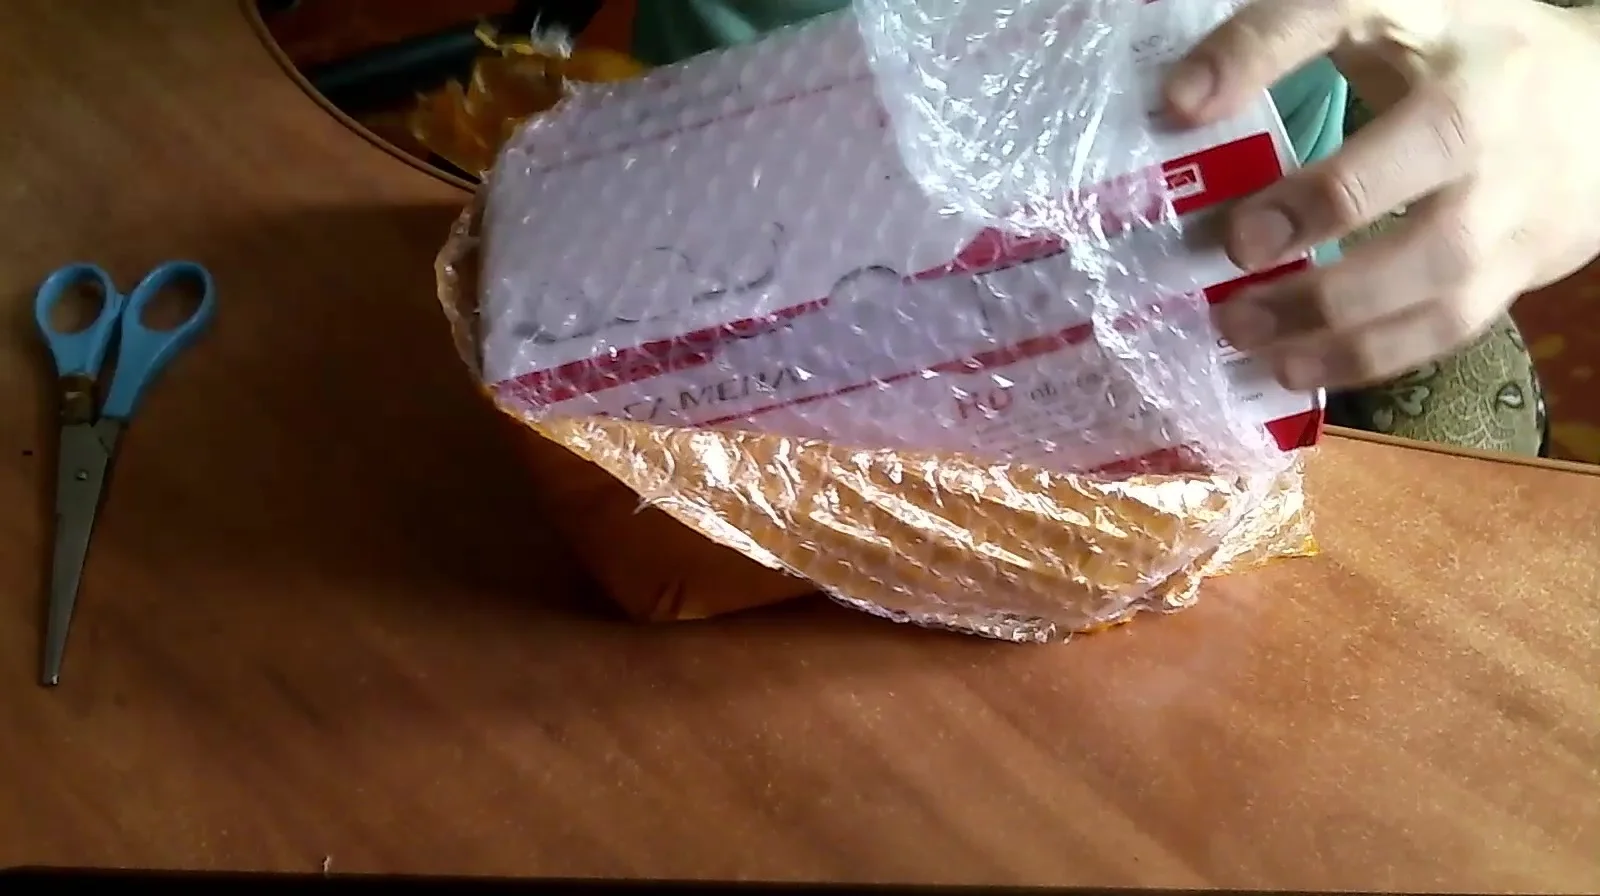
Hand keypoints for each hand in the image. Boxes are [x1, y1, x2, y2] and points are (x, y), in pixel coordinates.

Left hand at [1163, 0, 1599, 390]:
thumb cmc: (1461, 63)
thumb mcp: (1386, 21)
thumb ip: (1286, 41)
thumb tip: (1179, 101)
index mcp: (1439, 20)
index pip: (1348, 7)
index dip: (1263, 50)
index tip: (1179, 104)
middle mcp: (1489, 106)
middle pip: (1431, 145)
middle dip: (1327, 203)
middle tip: (1232, 247)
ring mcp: (1517, 193)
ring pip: (1440, 262)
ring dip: (1334, 310)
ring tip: (1242, 329)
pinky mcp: (1521, 267)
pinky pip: (1448, 324)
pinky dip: (1367, 356)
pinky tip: (1295, 368)